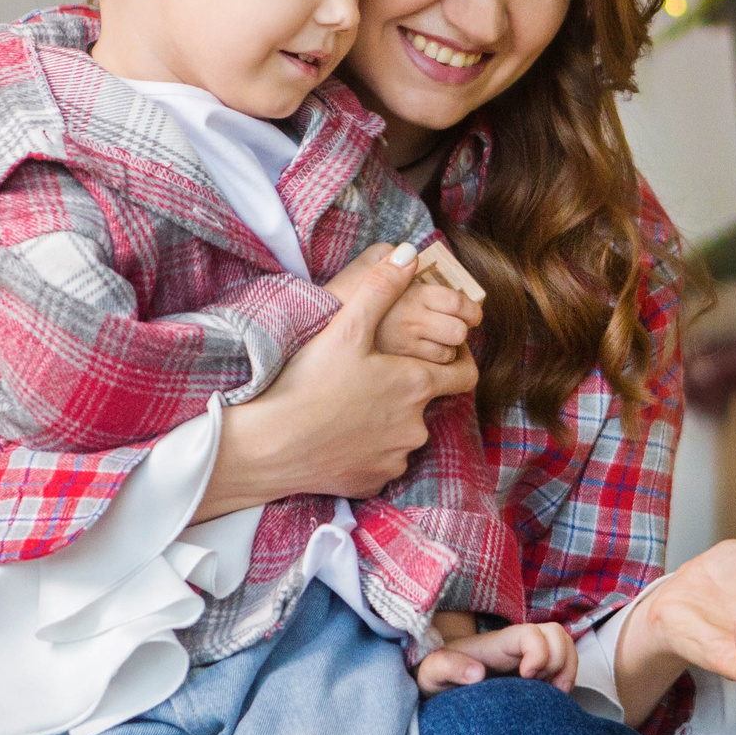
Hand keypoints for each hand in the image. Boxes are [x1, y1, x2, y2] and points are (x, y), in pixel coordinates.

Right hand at [199, 246, 477, 515]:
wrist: (269, 446)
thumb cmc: (309, 382)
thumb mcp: (346, 327)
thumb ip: (381, 287)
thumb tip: (409, 253)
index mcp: (416, 385)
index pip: (465, 375)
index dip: (459, 362)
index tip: (443, 355)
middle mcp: (416, 426)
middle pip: (427, 404)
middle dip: (406, 391)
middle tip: (369, 377)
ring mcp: (396, 458)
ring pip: (402, 434)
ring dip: (385, 421)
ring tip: (348, 405)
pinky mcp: (373, 481)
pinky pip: (380, 461)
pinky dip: (366, 449)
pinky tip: (338, 434)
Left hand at [415, 621, 579, 695]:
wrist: (439, 688)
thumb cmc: (436, 677)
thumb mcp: (432, 672)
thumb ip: (447, 667)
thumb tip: (477, 674)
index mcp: (498, 644)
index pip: (532, 633)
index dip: (539, 651)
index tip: (526, 677)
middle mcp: (518, 648)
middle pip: (557, 634)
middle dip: (560, 659)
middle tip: (545, 686)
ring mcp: (528, 660)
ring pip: (565, 648)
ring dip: (568, 669)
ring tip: (553, 694)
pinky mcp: (534, 677)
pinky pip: (563, 668)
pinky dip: (567, 681)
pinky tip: (551, 700)